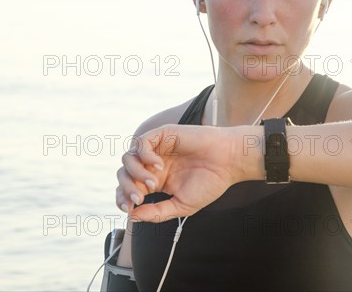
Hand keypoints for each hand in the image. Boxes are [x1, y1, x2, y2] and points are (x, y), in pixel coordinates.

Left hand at [116, 124, 258, 221]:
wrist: (229, 162)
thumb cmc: (210, 183)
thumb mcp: (182, 205)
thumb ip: (157, 212)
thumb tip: (132, 217)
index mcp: (156, 181)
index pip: (129, 188)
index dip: (123, 198)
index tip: (129, 209)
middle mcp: (153, 164)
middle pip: (124, 174)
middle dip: (126, 189)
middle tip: (139, 199)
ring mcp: (156, 149)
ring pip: (128, 158)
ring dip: (135, 174)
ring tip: (154, 183)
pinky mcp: (162, 134)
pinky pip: (141, 143)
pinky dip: (145, 156)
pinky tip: (160, 166)